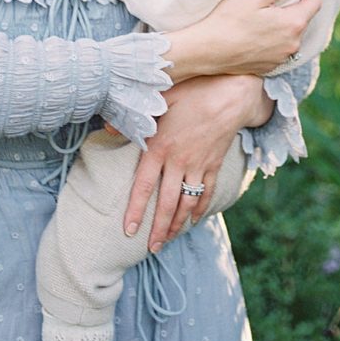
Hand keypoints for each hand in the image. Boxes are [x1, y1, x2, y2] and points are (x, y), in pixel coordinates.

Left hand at [123, 76, 267, 250]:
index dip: (135, 210)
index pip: (143, 185)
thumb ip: (135, 116)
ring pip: (186, 203)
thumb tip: (108, 128)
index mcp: (160, 147)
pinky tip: (193, 220)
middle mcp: (178, 162)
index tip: (128, 231)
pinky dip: (200, 209)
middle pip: (166, 203)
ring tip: (168, 240)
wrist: (230, 94)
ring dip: (177, 225)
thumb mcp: (160, 98)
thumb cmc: (192, 91)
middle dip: (158, 229)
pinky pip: (206, 192)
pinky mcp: (213, 164)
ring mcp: (198, 166)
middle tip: (151, 249)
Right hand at [164, 0, 321, 81]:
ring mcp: (282, 58)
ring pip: (291, 34)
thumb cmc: (230, 19)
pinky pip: (279, 48)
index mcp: (294, 23)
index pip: (315, 1)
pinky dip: (273, 38)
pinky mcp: (270, 67)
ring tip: (261, 15)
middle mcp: (293, 44)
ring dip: (283, 23)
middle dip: (293, 5)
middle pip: (303, 17)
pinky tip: (255, 32)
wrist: (207, 51)